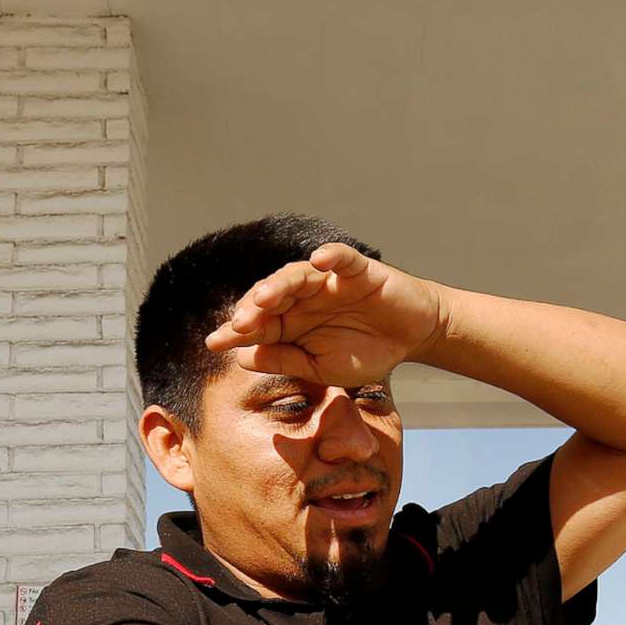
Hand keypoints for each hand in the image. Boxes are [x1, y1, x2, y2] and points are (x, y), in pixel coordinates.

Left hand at [205, 243, 448, 386]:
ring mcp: (329, 281)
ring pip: (297, 276)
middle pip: (270, 298)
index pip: (258, 325)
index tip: (213, 343)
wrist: (412, 338)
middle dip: (252, 310)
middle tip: (238, 324)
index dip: (235, 332)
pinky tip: (319, 260)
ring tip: (264, 298)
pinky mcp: (358, 270)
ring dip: (279, 284)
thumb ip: (285, 360)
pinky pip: (342, 258)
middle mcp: (304, 299)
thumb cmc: (366, 352)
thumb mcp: (321, 368)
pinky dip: (331, 256)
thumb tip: (242, 357)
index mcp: (291, 323)